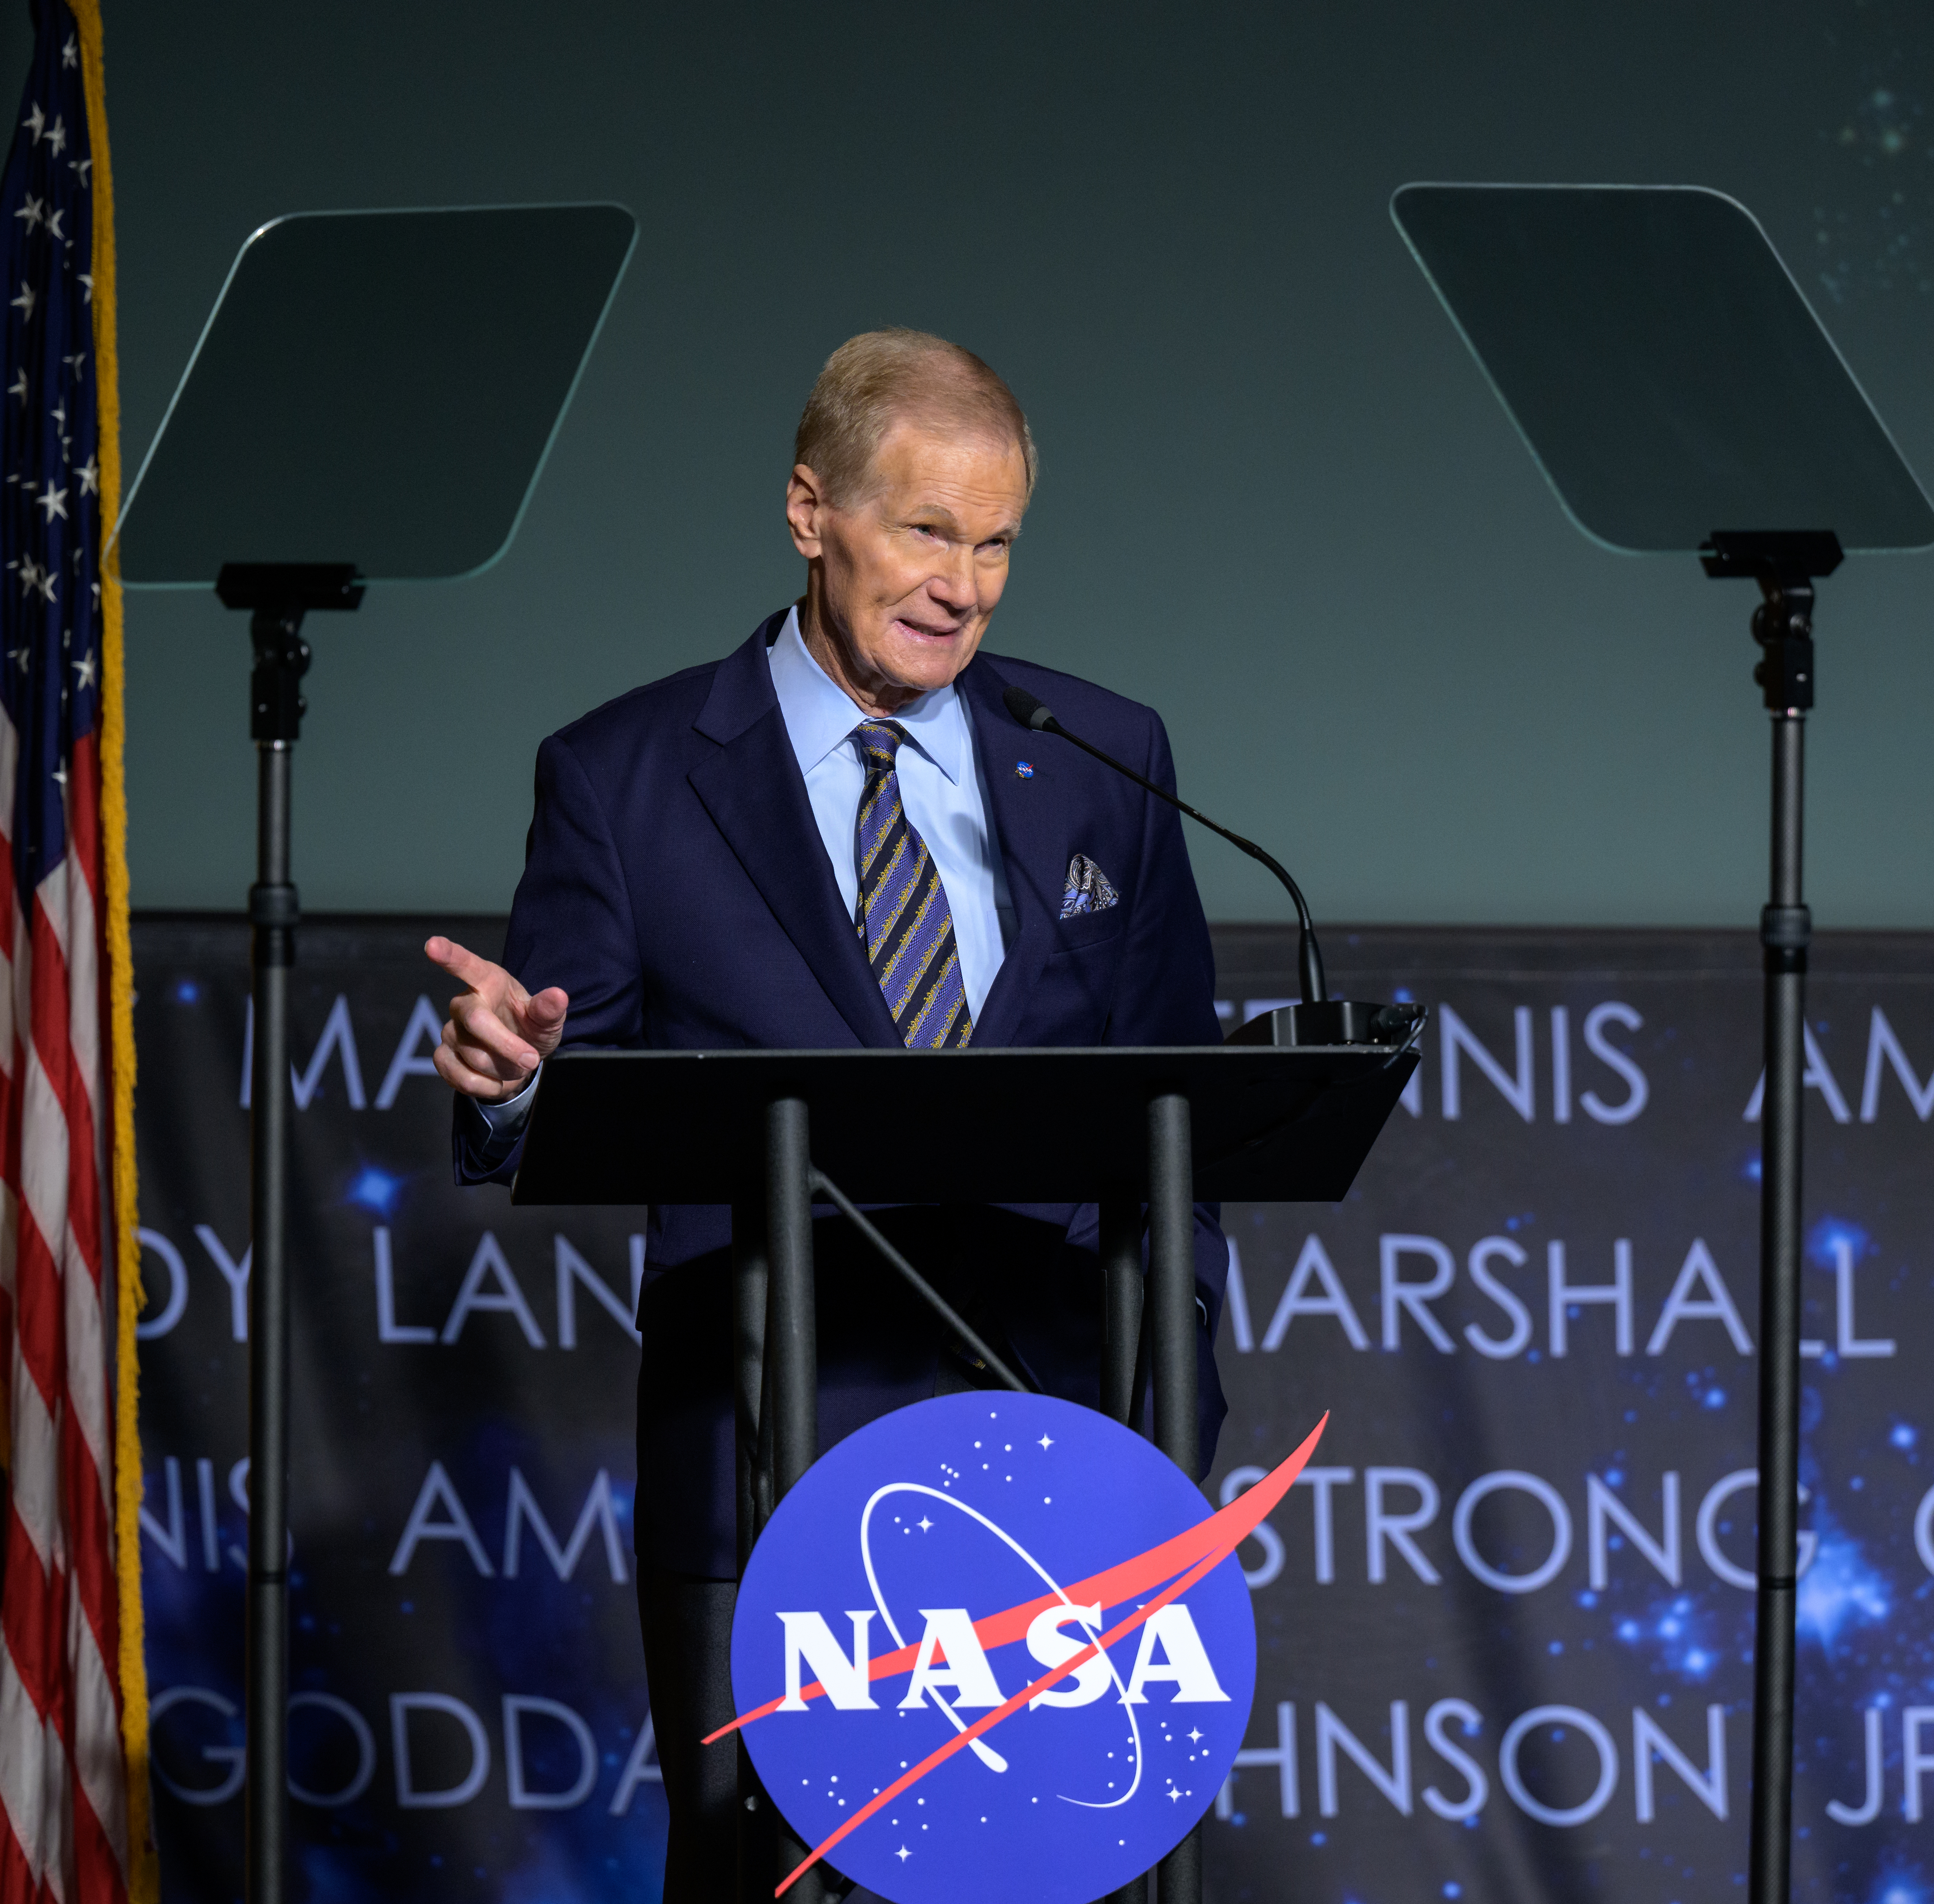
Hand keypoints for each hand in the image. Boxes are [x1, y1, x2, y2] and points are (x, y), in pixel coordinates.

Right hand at [425, 936, 568, 1103]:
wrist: (519, 1059)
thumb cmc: (530, 1027)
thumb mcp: (547, 1020)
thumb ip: (549, 1009)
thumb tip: (558, 996)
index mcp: (488, 981)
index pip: (466, 965)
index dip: (448, 955)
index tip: (432, 945)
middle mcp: (464, 1002)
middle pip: (476, 1021)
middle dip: (507, 1045)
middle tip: (532, 1060)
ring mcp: (450, 1030)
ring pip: (473, 1056)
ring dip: (503, 1069)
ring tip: (516, 1066)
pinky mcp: (443, 1056)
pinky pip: (459, 1077)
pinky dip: (485, 1086)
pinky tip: (497, 1082)